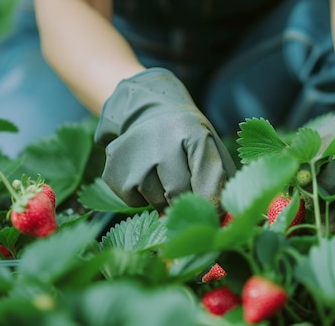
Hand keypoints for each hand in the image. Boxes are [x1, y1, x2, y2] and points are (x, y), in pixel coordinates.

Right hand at [94, 68, 236, 211]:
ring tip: (164, 176)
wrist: (150, 115)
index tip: (216, 213)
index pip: (208, 178)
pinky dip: (142, 199)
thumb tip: (221, 219)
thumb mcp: (211, 148)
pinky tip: (145, 176)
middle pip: (179, 193)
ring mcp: (134, 155)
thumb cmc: (188, 140)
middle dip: (186, 201)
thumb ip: (221, 181)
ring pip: (156, 201)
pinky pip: (134, 203)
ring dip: (164, 199)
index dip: (214, 201)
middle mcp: (161, 140)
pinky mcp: (113, 169)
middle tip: (188, 193)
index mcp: (193, 132)